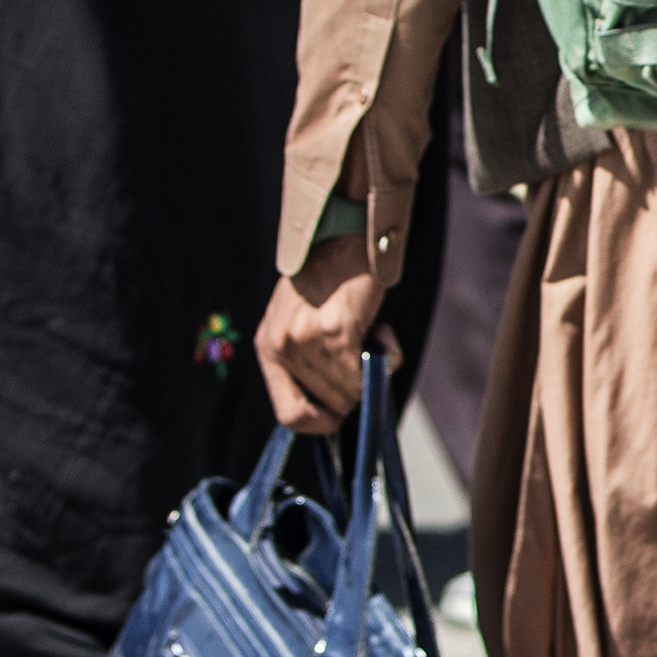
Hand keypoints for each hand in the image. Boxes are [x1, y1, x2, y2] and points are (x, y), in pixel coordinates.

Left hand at [256, 235, 382, 436]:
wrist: (343, 233)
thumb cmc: (330, 277)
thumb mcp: (301, 320)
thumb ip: (310, 359)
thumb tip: (344, 402)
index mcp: (269, 348)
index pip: (289, 416)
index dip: (321, 423)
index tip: (343, 408)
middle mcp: (282, 347)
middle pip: (328, 406)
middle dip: (356, 391)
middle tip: (367, 356)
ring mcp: (305, 341)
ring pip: (351, 393)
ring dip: (373, 372)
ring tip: (376, 336)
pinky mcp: (334, 330)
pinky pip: (367, 372)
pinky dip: (386, 359)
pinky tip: (384, 332)